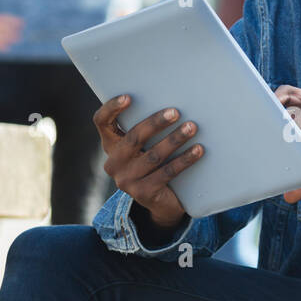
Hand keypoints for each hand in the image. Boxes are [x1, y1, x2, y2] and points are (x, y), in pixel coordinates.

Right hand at [94, 95, 203, 230]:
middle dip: (156, 123)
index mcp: (111, 146)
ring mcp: (126, 180)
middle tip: (176, 112)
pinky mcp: (143, 193)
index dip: (112, 108)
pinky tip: (198, 150)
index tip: (129, 97)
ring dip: (175, 140)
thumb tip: (172, 105)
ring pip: (153, 156)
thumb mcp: (144, 147)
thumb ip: (146, 130)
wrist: (161, 203)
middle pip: (133, 138)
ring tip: (192, 128)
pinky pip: (167, 172)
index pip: (102, 122)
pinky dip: (185, 159)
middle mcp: (114, 163)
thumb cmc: (156, 164)